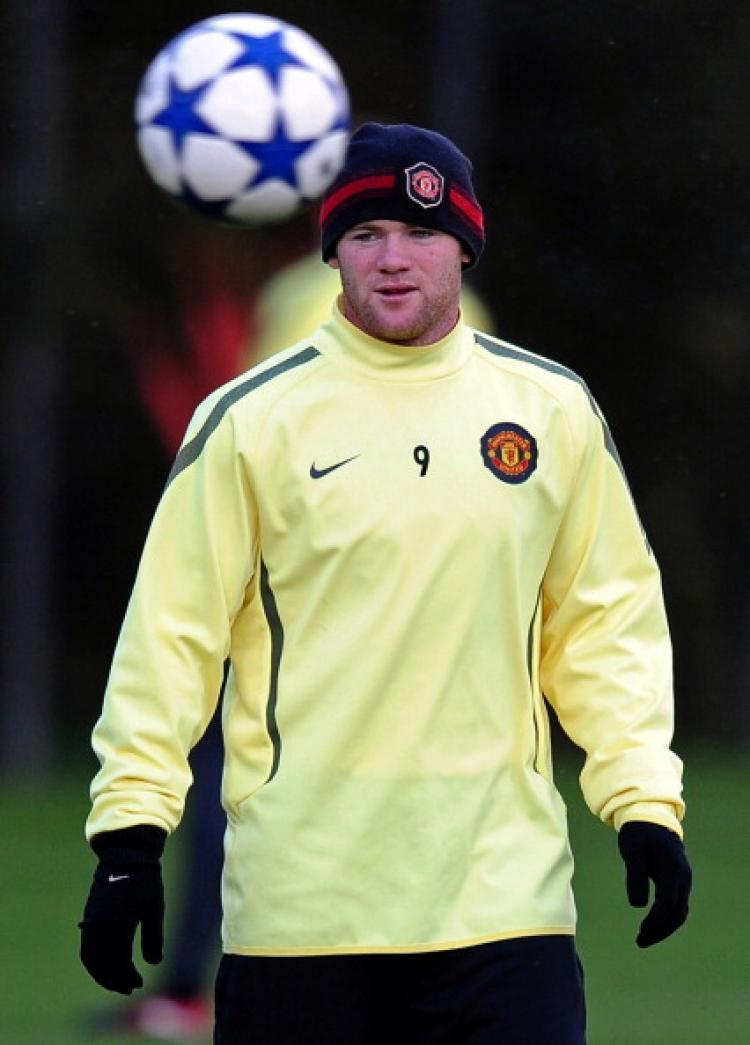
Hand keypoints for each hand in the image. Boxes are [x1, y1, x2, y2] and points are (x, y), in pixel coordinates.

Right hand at [79, 825, 166, 993]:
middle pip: (101, 964)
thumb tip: (154, 963)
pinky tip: (107, 964)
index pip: (118, 962)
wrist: (125, 855)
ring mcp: (91, 921)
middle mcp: (99, 926)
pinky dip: (94, 961)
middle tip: (128, 988)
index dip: (127, 977)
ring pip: (90, 958)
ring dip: (102, 973)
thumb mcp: (154, 907)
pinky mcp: (89, 916)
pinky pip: (86, 947)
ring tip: (117, 981)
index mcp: (117, 924)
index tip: (138, 984)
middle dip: (113, 980)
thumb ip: (153, 936)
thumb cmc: (145, 880)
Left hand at [617, 820, 691, 947]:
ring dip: (663, 927)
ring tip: (643, 938)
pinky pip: (675, 905)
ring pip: (679, 912)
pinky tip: (649, 924)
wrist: (650, 818)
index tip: (641, 932)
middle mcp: (683, 878)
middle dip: (660, 930)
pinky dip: (664, 918)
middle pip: (678, 913)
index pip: (667, 903)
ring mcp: (682, 880)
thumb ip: (635, 877)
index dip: (655, 920)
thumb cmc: (639, 834)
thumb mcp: (633, 852)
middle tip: (640, 942)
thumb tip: (638, 906)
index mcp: (673, 870)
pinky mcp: (676, 881)